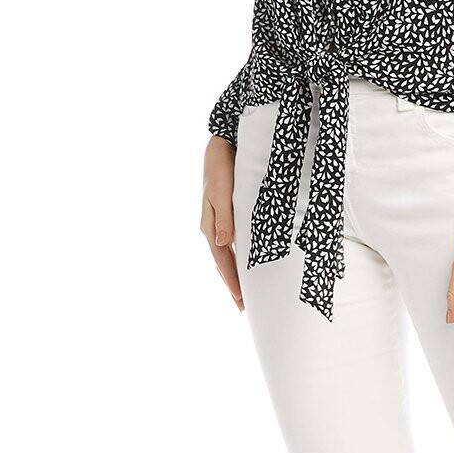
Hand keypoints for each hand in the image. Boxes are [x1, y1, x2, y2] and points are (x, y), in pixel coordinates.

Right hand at [200, 136, 243, 311]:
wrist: (221, 145)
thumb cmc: (222, 167)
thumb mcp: (221, 191)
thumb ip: (223, 217)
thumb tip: (223, 244)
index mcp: (210, 225)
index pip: (223, 260)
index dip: (232, 281)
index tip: (241, 301)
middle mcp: (213, 227)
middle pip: (223, 262)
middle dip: (232, 285)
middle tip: (243, 307)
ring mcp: (219, 221)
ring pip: (226, 255)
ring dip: (233, 274)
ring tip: (242, 293)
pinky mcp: (226, 213)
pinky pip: (230, 242)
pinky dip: (236, 256)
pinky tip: (243, 262)